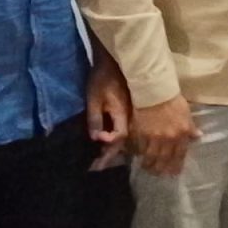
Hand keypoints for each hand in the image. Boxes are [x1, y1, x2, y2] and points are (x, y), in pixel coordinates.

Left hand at [86, 50, 130, 170]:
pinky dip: (120, 139)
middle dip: (110, 155)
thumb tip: (96, 138)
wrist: (114, 60)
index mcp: (122, 113)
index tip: (95, 155)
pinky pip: (129, 129)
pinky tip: (113, 144)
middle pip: (125, 141)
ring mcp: (133, 113)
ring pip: (129, 136)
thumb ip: (95, 118)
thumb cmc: (102, 78)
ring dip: (116, 148)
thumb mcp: (94, 98)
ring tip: (103, 159)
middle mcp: (131, 116)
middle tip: (97, 167)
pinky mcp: (132, 110)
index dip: (107, 147)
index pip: (118, 137)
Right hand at [131, 94, 200, 175]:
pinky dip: (142, 155)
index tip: (174, 173)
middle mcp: (168, 139)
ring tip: (149, 168)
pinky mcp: (142, 135)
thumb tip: (198, 137)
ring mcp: (154, 138)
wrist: (155, 92)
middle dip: (162, 169)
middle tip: (160, 174)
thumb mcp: (186, 113)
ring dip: (150, 165)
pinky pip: (142, 149)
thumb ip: (190, 127)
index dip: (176, 165)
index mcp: (181, 133)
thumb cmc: (173, 100)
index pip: (180, 154)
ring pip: (152, 157)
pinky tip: (141, 158)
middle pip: (165, 159)